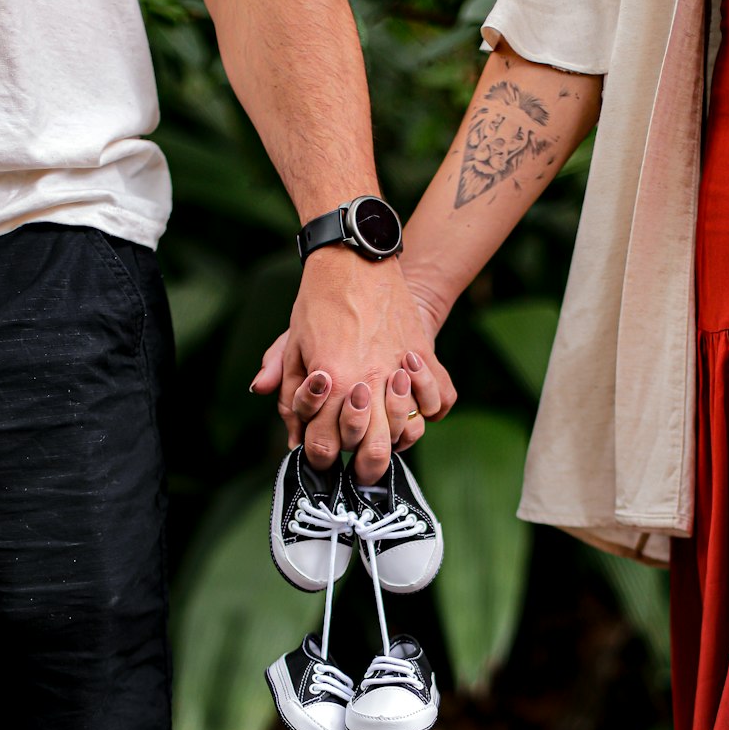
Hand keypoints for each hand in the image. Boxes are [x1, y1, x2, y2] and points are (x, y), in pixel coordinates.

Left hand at [250, 251, 455, 482]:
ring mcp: (401, 370)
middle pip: (373, 451)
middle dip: (363, 470)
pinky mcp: (424, 355)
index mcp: (331, 383)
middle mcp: (369, 382)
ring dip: (396, 440)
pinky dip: (431, 410)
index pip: (326, 446)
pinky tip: (414, 406)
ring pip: (409, 432)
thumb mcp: (292, 346)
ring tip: (384, 437)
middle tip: (359, 471)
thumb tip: (292, 438)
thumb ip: (288, 394)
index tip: (321, 455)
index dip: (320, 458)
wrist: (356, 258)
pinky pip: (440, 402)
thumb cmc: (320, 302)